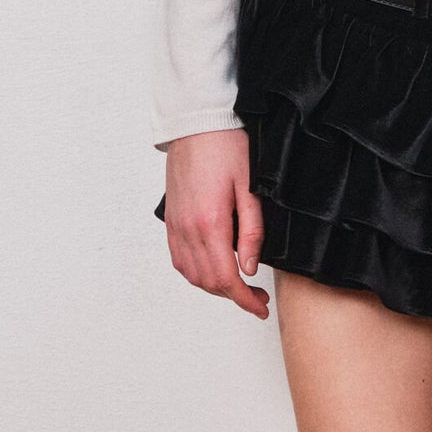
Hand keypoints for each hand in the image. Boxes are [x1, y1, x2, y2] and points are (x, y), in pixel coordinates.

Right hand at [162, 128, 269, 318]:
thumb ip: (252, 232)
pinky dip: (196, 273)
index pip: (226, 278)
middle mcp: (188, 229)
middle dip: (234, 297)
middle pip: (207, 282)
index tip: (260, 307)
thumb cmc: (226, 147)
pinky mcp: (171, 220)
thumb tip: (249, 268)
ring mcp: (176, 226)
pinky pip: (179, 259)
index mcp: (210, 222)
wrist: (196, 124)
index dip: (245, 300)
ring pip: (191, 274)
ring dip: (215, 287)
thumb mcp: (250, 188)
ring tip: (238, 285)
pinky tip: (213, 269)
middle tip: (257, 296)